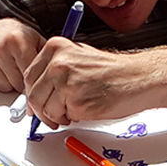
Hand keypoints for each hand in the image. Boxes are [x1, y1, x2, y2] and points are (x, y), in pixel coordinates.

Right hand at [0, 18, 44, 94]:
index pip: (28, 76)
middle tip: (21, 69)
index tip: (37, 81)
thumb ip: (45, 62)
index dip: (34, 81)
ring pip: (2, 87)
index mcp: (17, 40)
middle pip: (16, 83)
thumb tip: (49, 85)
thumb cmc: (22, 39)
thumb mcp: (39, 45)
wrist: (3, 28)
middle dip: (22, 82)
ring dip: (9, 82)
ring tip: (10, 68)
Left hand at [23, 38, 159, 127]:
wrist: (138, 78)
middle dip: (42, 109)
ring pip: (46, 109)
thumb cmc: (112, 72)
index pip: (28, 76)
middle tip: (54, 115)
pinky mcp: (76, 100)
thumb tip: (36, 91)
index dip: (34, 94)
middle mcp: (58, 61)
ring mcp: (66, 81)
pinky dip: (72, 118)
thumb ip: (55, 70)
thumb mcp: (77, 59)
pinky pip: (62, 117)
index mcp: (55, 47)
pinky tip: (86, 109)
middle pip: (33, 94)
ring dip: (58, 115)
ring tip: (76, 109)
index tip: (39, 103)